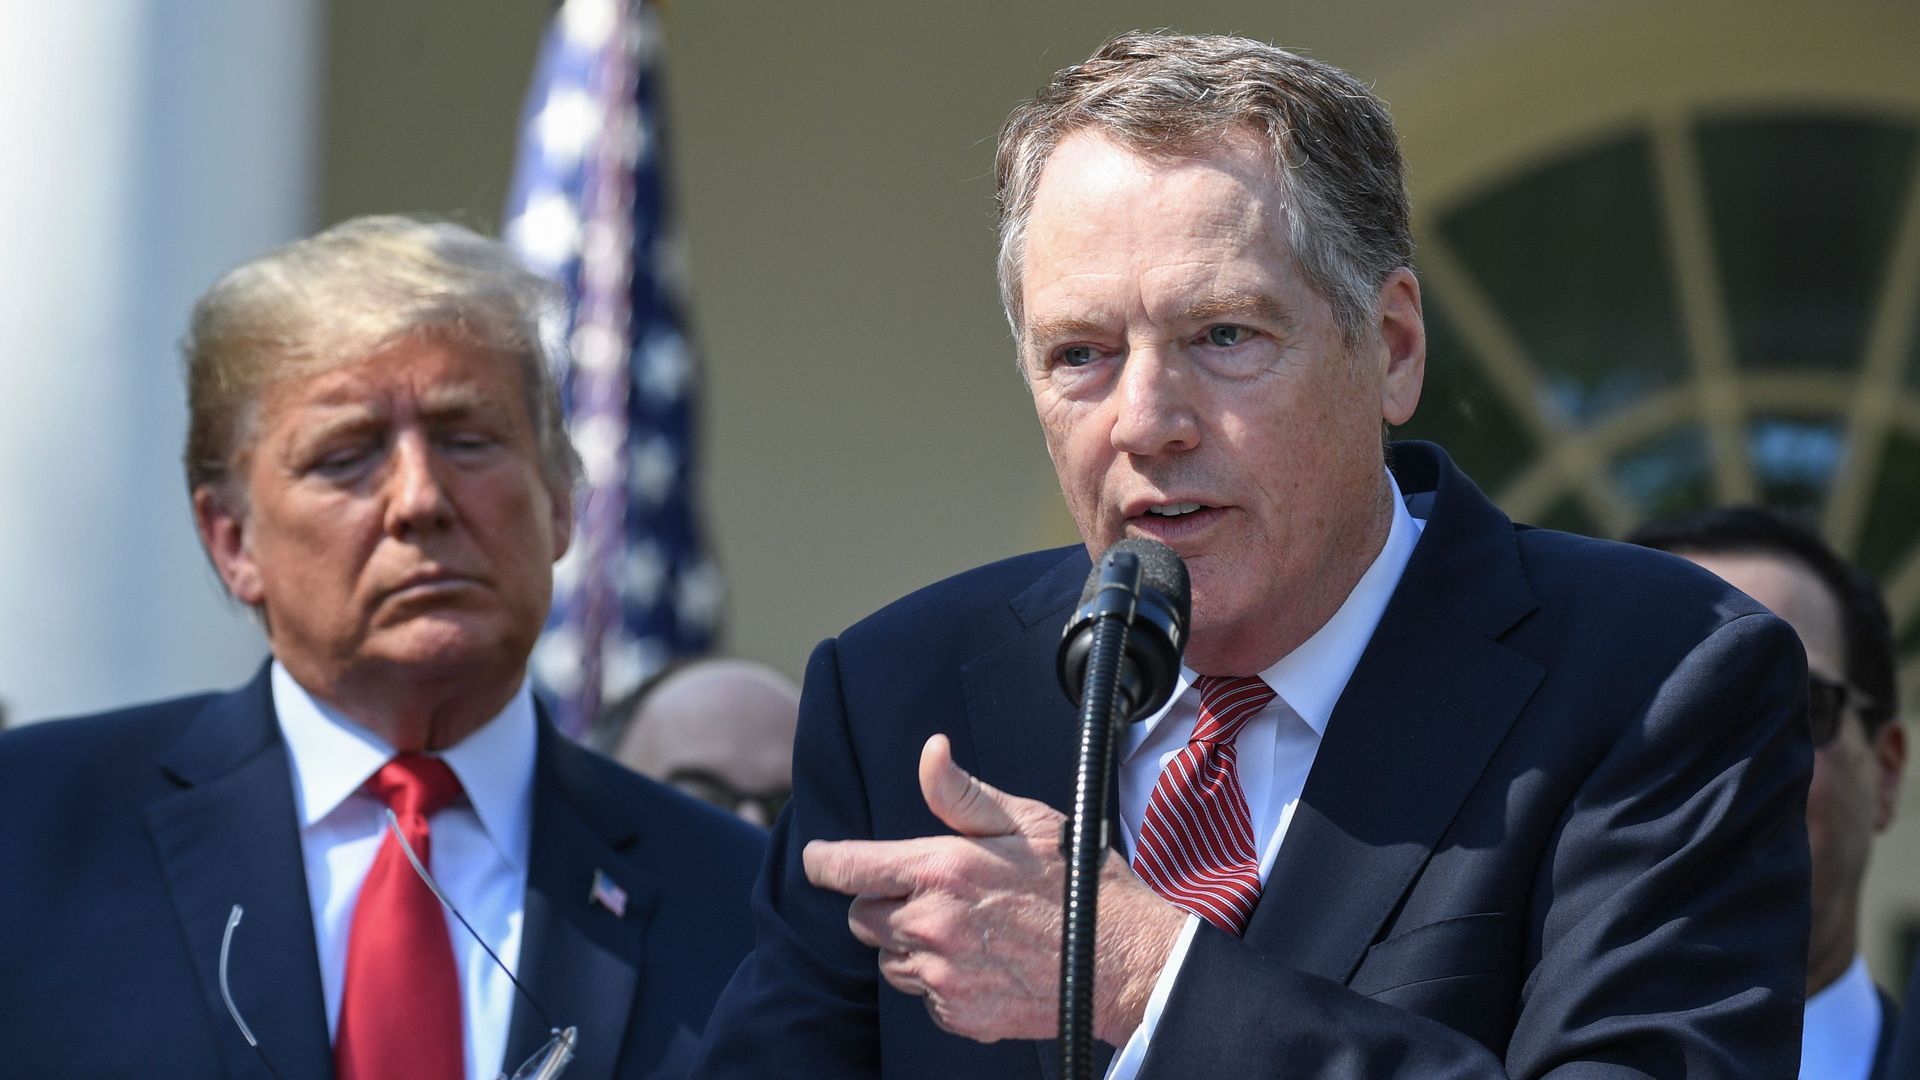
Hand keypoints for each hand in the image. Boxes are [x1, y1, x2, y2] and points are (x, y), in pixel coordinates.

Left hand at [804, 734, 1185, 1044]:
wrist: (1124, 962)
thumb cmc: (1079, 883)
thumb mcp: (1027, 821)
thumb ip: (962, 794)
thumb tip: (930, 752)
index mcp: (941, 870)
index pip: (847, 867)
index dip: (824, 861)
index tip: (818, 859)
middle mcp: (930, 926)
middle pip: (862, 918)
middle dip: (885, 903)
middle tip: (934, 894)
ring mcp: (942, 978)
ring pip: (890, 960)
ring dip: (911, 944)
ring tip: (967, 929)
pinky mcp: (958, 1016)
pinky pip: (923, 996)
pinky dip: (940, 980)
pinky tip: (982, 961)